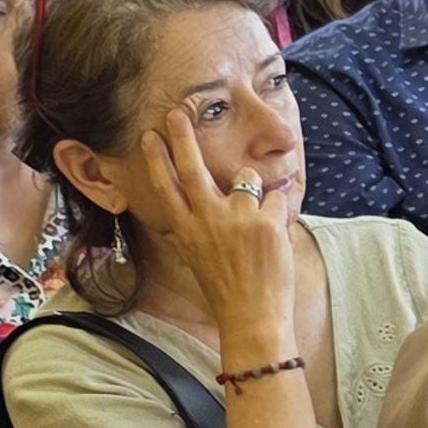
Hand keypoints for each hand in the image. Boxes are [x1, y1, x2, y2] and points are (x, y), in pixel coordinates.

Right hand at [129, 109, 295, 347]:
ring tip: (256, 223)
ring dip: (254, 189)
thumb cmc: (226, 289)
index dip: (155, 159)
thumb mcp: (196, 257)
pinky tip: (275, 234)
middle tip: (177, 111)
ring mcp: (235, 218)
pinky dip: (279, 209)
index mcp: (185, 230)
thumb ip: (190, 230)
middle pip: (190, 168)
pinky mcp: (264, 221)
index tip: (148, 135)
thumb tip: (181, 211)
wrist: (252, 317)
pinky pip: (276, 196)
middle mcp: (205, 220)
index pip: (164, 187)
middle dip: (182, 137)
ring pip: (246, 177)